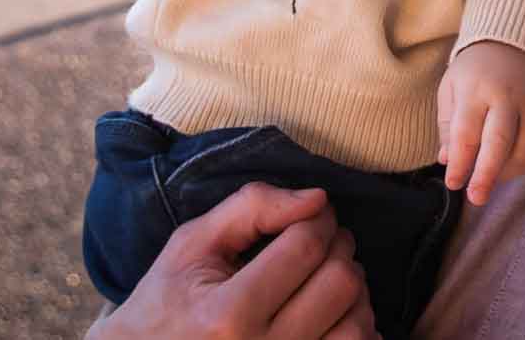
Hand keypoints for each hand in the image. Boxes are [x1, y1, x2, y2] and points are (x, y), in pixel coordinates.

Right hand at [87, 184, 379, 339]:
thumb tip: (318, 198)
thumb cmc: (166, 304)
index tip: (313, 215)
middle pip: (339, 283)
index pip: (305, 247)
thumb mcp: (192, 245)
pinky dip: (356, 328)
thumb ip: (252, 207)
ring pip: (357, 324)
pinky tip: (332, 315)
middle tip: (323, 242)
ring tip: (327, 278)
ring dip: (355, 290)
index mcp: (227, 314)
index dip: (319, 219)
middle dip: (340, 248)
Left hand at [435, 40, 524, 206]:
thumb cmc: (475, 70)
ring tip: (489, 179)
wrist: (513, 42)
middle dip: (487, 174)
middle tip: (476, 197)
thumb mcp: (451, 88)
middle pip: (500, 142)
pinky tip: (510, 168)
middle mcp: (507, 96)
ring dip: (506, 172)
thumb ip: (448, 125)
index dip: (459, 163)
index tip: (453, 183)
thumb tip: (447, 160)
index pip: (467, 133)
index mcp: (477, 89)